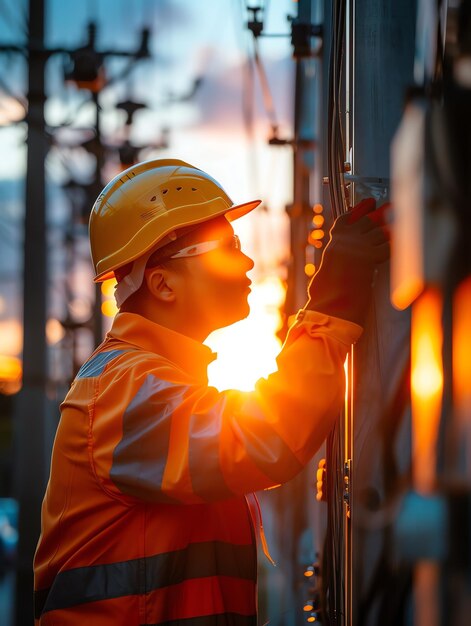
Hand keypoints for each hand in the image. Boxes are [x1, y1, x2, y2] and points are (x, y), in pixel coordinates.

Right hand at [306, 198, 389, 325]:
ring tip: (396, 229)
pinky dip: (394, 245)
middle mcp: (344, 243)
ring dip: (388, 233)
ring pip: (378, 233)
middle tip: (390, 208)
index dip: (359, 210)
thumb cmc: (327, 296)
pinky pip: (387, 247)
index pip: (346, 220)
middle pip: (366, 222)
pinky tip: (398, 243)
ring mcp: (356, 249)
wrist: (330, 307)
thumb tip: (347, 252)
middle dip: (379, 216)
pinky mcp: (368, 259)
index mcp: (334, 246)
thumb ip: (339, 256)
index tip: (368, 203)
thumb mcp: (327, 270)